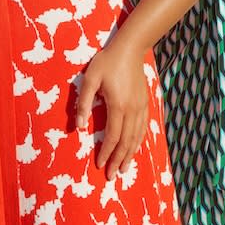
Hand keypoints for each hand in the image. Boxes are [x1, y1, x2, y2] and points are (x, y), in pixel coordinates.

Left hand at [76, 44, 147, 179]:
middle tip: (112, 176)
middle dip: (118, 160)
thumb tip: (79, 126)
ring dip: (130, 155)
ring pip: (137, 137)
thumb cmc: (107, 62)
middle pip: (126, 141)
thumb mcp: (90, 78)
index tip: (100, 165)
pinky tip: (135, 148)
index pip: (112, 136)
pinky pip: (143, 128)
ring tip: (124, 169)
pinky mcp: (145, 102)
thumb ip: (84, 102)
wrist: (131, 48)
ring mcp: (141, 106)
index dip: (106, 152)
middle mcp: (132, 109)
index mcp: (118, 105)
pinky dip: (138, 141)